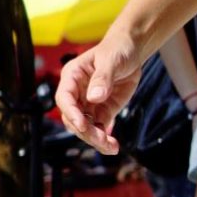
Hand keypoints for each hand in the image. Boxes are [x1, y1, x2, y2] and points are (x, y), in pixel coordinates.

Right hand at [56, 33, 145, 154]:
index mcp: (72, 77)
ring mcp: (89, 104)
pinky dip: (104, 139)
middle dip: (86, 131)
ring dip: (95, 139)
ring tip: (111, 147)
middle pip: (73, 118)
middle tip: (102, 140)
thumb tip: (94, 97)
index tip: (82, 125)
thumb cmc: (117, 49)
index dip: (71, 113)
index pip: (64, 98)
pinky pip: (99, 128)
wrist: (131, 51)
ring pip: (85, 128)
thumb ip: (103, 78)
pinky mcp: (102, 111)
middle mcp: (77, 93)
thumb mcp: (111, 60)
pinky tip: (113, 146)